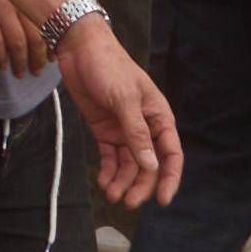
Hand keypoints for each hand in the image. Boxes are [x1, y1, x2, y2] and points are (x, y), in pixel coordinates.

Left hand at [56, 13, 186, 214]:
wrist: (79, 49)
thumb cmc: (109, 66)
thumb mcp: (124, 99)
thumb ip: (137, 133)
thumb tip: (151, 166)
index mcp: (158, 117)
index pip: (171, 154)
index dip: (169, 178)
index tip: (162, 200)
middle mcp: (144, 127)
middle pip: (148, 165)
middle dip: (140, 185)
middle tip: (128, 202)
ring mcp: (124, 130)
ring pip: (129, 165)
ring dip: (122, 182)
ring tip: (111, 195)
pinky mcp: (105, 130)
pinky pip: (111, 157)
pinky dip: (108, 171)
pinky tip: (103, 182)